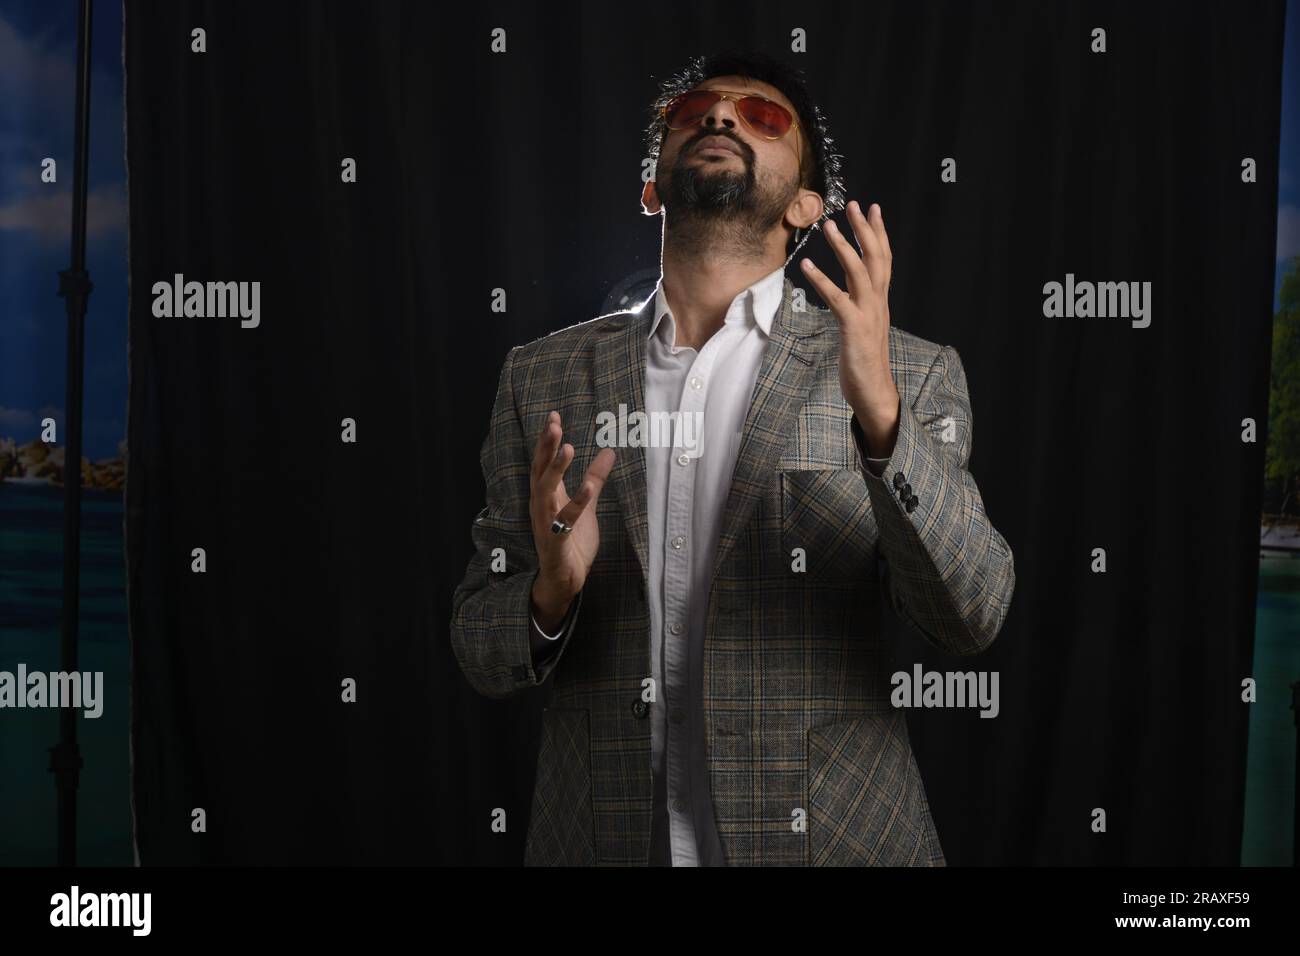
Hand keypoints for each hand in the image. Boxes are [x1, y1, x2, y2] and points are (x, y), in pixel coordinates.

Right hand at [529, 411, 615, 630]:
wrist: (565, 578)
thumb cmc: (572, 541)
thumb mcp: (587, 504)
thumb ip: (595, 478)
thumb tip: (609, 451)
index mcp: (548, 495)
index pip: (543, 462)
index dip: (547, 440)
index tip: (553, 416)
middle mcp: (542, 505)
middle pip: (540, 470)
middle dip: (546, 447)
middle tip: (553, 425)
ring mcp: (546, 523)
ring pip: (546, 491)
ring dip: (556, 469)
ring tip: (567, 448)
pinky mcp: (556, 541)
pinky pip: (564, 520)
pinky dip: (576, 503)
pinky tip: (588, 488)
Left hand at [799, 200, 900, 453]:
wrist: (874, 392)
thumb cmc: (864, 361)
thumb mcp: (863, 327)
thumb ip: (858, 306)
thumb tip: (849, 292)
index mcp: (880, 301)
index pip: (883, 259)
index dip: (879, 233)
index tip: (872, 208)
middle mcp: (878, 303)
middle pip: (876, 257)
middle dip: (865, 229)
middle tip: (853, 204)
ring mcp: (868, 314)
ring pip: (859, 272)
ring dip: (843, 246)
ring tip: (828, 226)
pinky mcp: (854, 328)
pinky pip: (837, 299)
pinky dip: (822, 280)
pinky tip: (807, 266)